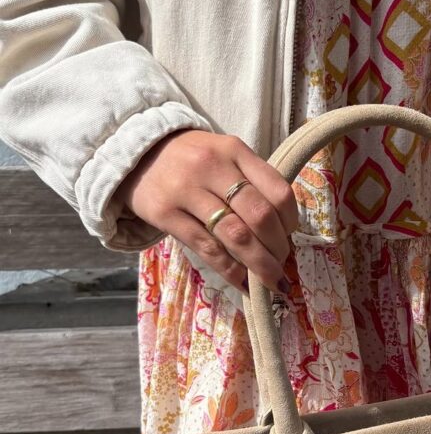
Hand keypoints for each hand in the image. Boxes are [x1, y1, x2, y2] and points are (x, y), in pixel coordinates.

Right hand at [113, 129, 298, 293]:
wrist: (136, 152)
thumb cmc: (192, 160)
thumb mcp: (225, 157)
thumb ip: (252, 185)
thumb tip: (283, 235)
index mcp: (235, 150)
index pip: (278, 191)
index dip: (290, 222)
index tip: (289, 237)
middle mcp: (213, 166)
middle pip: (260, 216)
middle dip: (278, 249)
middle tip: (281, 265)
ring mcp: (187, 190)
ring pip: (236, 236)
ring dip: (259, 265)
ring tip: (270, 281)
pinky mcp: (166, 214)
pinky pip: (207, 249)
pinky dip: (231, 271)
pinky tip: (244, 283)